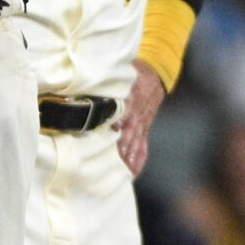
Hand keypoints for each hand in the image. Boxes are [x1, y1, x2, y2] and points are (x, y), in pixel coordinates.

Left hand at [116, 64, 167, 178]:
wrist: (154, 75)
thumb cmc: (132, 74)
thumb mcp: (124, 71)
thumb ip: (109, 78)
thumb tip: (90, 79)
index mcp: (131, 96)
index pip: (125, 108)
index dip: (120, 117)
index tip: (115, 127)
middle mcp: (136, 113)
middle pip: (129, 130)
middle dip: (123, 143)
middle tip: (115, 156)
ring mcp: (141, 123)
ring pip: (135, 141)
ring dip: (129, 155)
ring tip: (123, 169)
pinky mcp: (144, 129)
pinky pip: (143, 147)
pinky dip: (138, 160)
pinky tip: (133, 173)